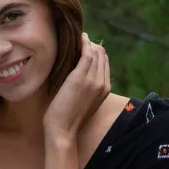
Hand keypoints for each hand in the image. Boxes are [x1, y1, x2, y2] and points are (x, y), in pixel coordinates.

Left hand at [44, 32, 108, 147]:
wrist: (63, 130)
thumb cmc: (68, 119)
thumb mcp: (84, 103)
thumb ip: (88, 89)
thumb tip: (81, 77)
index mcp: (105, 90)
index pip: (105, 63)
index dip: (97, 53)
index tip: (85, 47)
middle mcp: (102, 84)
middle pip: (103, 56)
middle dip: (93, 46)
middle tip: (80, 41)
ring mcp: (93, 80)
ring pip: (96, 52)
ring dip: (88, 43)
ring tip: (78, 38)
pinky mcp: (81, 77)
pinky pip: (87, 53)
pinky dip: (84, 43)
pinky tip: (79, 38)